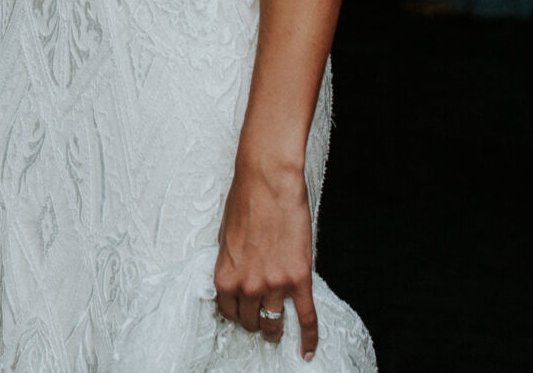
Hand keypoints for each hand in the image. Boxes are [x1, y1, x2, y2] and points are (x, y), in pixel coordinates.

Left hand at [213, 158, 318, 357]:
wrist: (268, 181)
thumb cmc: (244, 201)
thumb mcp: (225, 238)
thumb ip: (231, 265)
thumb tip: (237, 279)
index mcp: (225, 276)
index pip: (227, 312)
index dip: (235, 314)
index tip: (241, 314)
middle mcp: (247, 285)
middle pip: (250, 320)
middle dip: (253, 322)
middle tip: (259, 321)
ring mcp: (274, 284)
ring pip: (273, 322)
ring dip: (274, 329)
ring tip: (276, 333)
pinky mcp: (298, 278)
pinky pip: (306, 317)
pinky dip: (308, 337)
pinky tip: (307, 350)